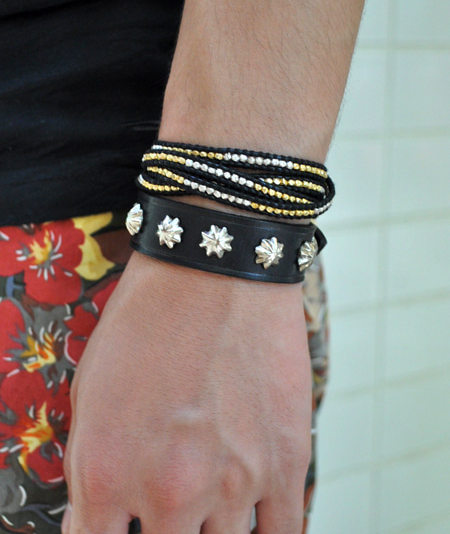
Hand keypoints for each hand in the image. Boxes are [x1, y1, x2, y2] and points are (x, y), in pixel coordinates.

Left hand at [62, 251, 311, 533]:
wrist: (216, 269)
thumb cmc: (147, 320)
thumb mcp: (89, 393)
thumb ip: (91, 471)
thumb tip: (98, 521)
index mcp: (108, 474)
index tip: (118, 528)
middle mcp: (170, 492)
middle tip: (165, 506)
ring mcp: (234, 484)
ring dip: (210, 533)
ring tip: (205, 503)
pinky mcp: (285, 463)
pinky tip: (251, 523)